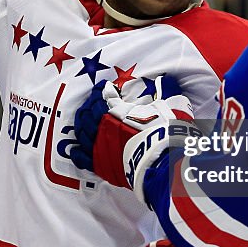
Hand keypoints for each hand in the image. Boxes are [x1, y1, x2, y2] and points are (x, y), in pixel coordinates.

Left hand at [70, 75, 195, 198]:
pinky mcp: (100, 165)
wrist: (163, 163)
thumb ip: (166, 90)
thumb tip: (163, 80)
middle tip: (92, 103)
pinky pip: (82, 158)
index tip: (105, 87)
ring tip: (83, 121)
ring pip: (82, 133)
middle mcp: (105, 127)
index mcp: (119, 111)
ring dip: (82, 125)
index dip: (105, 90)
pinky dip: (77, 152)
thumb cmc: (168, 133)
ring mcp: (100, 146)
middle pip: (89, 113)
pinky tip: (75, 149)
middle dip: (90, 105)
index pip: (106, 96)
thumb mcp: (172, 105)